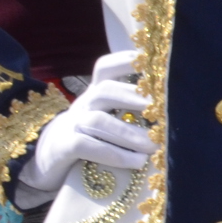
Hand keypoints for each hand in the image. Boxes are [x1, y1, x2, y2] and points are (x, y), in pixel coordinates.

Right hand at [21, 51, 150, 200]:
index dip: (126, 61)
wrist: (46, 161)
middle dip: (136, 97)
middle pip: (105, 90)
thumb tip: (175, 112)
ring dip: (130, 133)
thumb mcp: (108, 119)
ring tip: (154, 145)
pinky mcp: (62, 148)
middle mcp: (83, 104)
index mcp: (96, 94)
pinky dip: (114, 154)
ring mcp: (70, 125)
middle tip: (164, 110)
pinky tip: (137, 162)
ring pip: (97, 121)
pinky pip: (86, 146)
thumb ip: (130, 112)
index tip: (154, 62)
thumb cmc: (91, 138)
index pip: (105, 68)